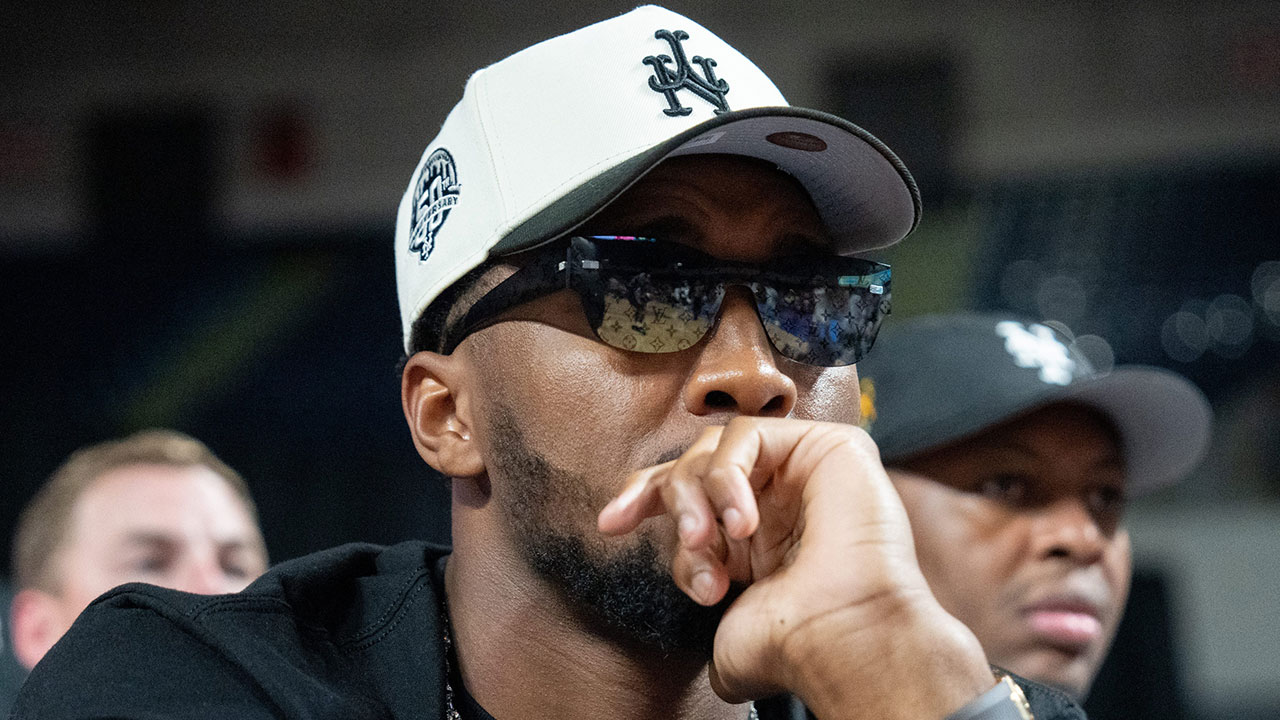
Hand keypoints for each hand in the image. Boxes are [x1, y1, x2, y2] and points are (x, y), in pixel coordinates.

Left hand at [598, 417, 993, 719]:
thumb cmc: (790, 643)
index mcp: (751, 536)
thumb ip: (703, 583)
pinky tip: (743, 523)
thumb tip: (698, 585)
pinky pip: (748, 434)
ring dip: (697, 496)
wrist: (838, 639)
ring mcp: (804, 469)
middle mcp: (777, 499)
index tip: (610, 524)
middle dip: (674, 504)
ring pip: (714, 447)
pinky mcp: (829, 445)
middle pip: (692, 464)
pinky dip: (729, 475)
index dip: (641, 498)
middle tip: (691, 548)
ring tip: (709, 545)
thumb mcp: (721, 614)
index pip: (684, 493)